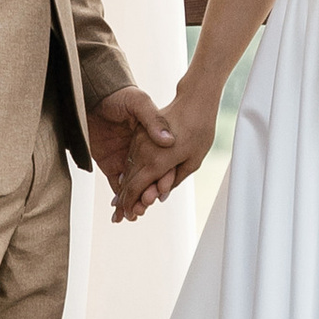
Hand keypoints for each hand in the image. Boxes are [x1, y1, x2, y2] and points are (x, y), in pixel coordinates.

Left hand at [87, 84, 176, 219]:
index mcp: (153, 140)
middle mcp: (143, 153)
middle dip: (148, 196)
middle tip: (143, 207)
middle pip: (150, 180)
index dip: (163, 179)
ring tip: (133, 214)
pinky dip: (120, 200)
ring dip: (135, 202)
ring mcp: (127, 160)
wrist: (92, 95)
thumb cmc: (119, 95)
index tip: (161, 191)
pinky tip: (120, 211)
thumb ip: (153, 120)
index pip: (163, 164)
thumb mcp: (138, 103)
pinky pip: (118, 186)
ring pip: (135, 187)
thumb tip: (168, 141)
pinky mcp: (111, 165)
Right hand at [110, 77, 218, 223]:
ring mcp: (140, 142)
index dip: (130, 205)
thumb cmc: (199, 129)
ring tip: (119, 205)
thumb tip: (161, 196)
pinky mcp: (141, 135)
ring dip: (124, 188)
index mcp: (155, 162)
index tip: (128, 216)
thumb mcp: (193, 161)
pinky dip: (128, 172)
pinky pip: (131, 158)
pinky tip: (125, 182)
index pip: (135, 189)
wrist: (194, 101)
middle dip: (124, 201)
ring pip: (128, 170)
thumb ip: (174, 180)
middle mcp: (143, 152)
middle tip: (120, 218)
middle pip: (129, 182)